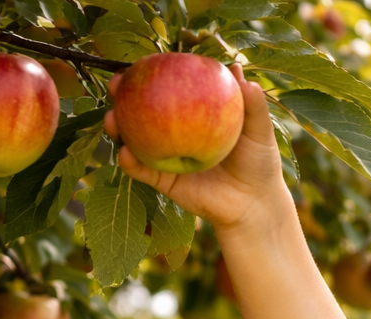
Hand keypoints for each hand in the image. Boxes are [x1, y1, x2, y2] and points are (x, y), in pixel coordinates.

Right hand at [106, 63, 285, 232]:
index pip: (167, 87)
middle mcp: (175, 131)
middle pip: (141, 109)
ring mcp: (166, 156)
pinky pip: (142, 171)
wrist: (255, 203)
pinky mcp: (164, 181)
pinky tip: (124, 153)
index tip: (138, 63)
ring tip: (111, 119)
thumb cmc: (259, 162)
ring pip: (134, 138)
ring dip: (116, 127)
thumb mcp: (259, 129)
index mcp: (193, 113)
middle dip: (122, 95)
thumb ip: (251, 102)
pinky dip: (130, 163)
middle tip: (116, 84)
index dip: (150, 74)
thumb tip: (236, 69)